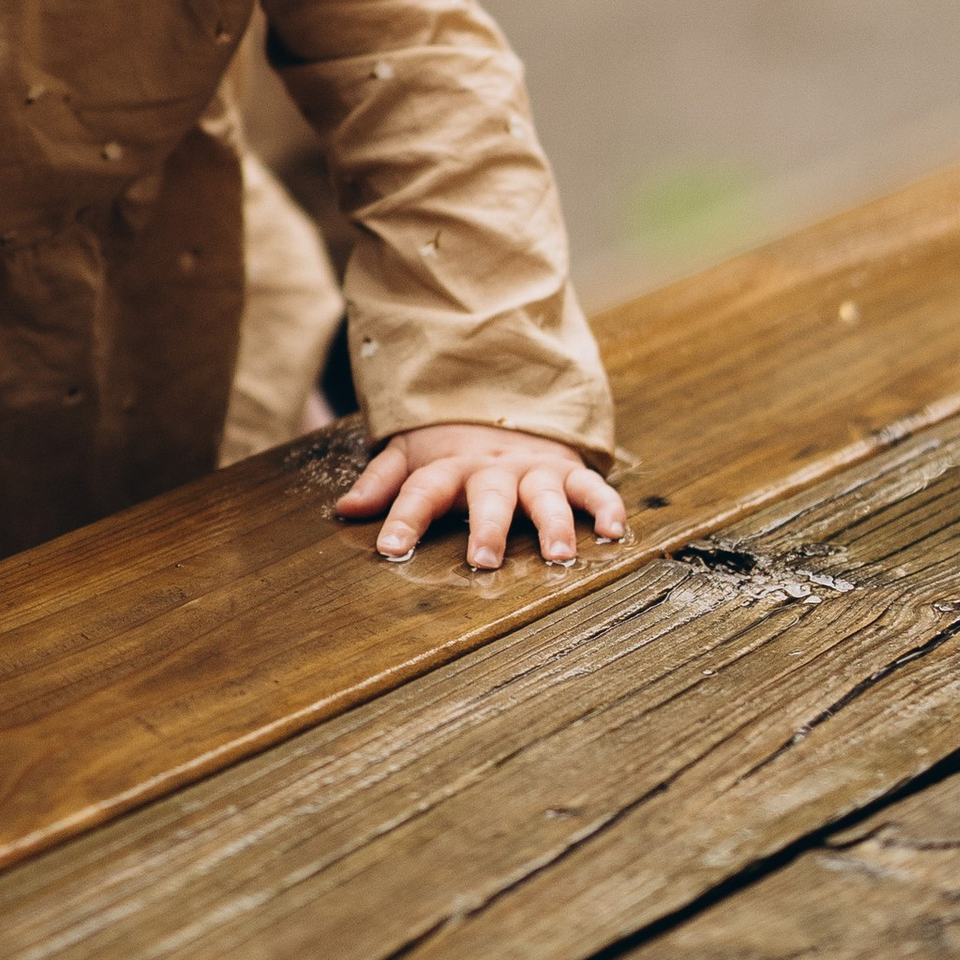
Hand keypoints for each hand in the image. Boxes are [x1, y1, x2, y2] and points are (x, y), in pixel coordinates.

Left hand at [337, 423, 627, 573]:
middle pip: (488, 496)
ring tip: (558, 557)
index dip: (404, 517)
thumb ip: (382, 481)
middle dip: (487, 528)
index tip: (390, 547)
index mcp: (449, 467)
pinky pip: (592, 487)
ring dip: (554, 524)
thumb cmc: (452, 444)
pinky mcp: (567, 471)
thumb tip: (344, 510)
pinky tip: (615, 532)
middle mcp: (492, 469)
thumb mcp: (412, 453)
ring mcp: (533, 470)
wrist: (506, 398)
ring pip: (544, 496)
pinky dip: (607, 507)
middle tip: (484, 561)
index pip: (421, 490)